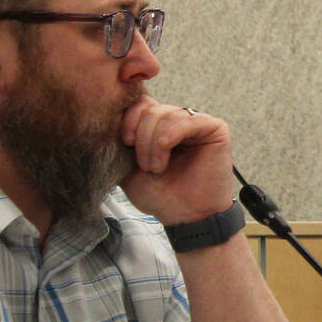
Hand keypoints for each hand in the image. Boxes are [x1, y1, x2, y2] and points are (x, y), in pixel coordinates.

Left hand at [117, 96, 234, 225]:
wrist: (185, 217)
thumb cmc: (160, 195)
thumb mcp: (127, 168)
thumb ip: (119, 144)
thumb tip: (107, 121)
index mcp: (157, 127)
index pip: (139, 104)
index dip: (128, 119)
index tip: (125, 142)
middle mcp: (176, 121)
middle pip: (151, 109)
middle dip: (142, 137)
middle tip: (145, 166)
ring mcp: (196, 124)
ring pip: (167, 114)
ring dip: (155, 143)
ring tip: (157, 168)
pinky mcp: (215, 129)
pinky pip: (190, 120)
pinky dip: (174, 132)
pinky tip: (166, 146)